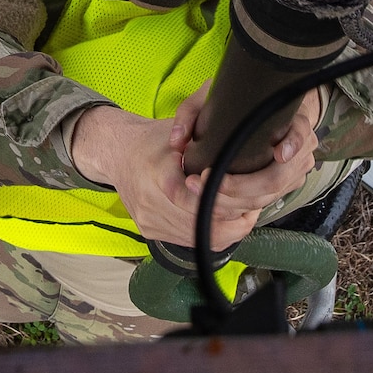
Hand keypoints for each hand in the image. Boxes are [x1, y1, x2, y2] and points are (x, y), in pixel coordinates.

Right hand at [70, 85, 321, 250]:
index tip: (246, 190)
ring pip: (199, 237)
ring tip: (246, 210)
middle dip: (233, 214)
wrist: (116, 153)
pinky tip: (226, 219)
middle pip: (202, 223)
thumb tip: (246, 154)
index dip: (225, 199)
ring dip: (227, 226)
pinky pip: (188, 240)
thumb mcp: (181, 132)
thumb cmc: (153, 139)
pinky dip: (211, 231)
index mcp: (157, 176)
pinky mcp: (150, 232)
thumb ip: (208, 146)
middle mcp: (150, 205)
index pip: (198, 200)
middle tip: (256, 201)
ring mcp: (149, 222)